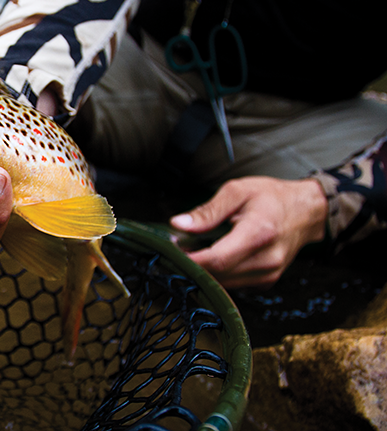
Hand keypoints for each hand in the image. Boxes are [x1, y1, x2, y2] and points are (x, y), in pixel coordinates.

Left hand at [170, 176, 327, 289]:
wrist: (307, 212)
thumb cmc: (272, 197)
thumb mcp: (238, 191)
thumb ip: (208, 211)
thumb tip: (178, 224)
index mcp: (259, 233)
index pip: (218, 259)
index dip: (190, 260)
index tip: (170, 252)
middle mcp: (267, 260)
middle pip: (218, 275)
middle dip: (192, 265)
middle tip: (176, 249)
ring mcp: (268, 274)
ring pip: (224, 284)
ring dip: (204, 272)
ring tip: (192, 252)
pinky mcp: (266, 282)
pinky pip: (234, 286)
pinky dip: (219, 276)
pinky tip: (211, 260)